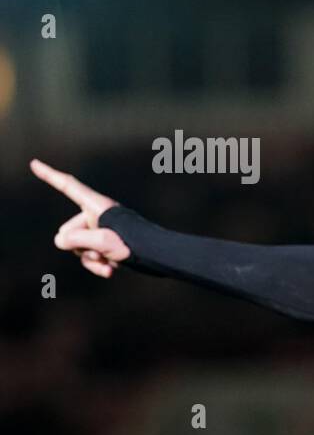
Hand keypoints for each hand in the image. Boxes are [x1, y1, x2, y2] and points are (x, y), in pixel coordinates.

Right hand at [31, 159, 129, 277]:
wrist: (157, 256)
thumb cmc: (133, 243)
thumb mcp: (102, 241)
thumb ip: (76, 239)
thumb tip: (62, 241)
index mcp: (95, 205)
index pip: (68, 186)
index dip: (50, 176)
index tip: (34, 164)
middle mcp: (96, 216)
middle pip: (67, 230)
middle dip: (78, 246)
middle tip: (100, 251)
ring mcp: (100, 231)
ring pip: (78, 248)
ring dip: (90, 258)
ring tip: (109, 260)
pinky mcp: (106, 246)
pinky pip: (90, 257)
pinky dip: (98, 265)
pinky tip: (110, 270)